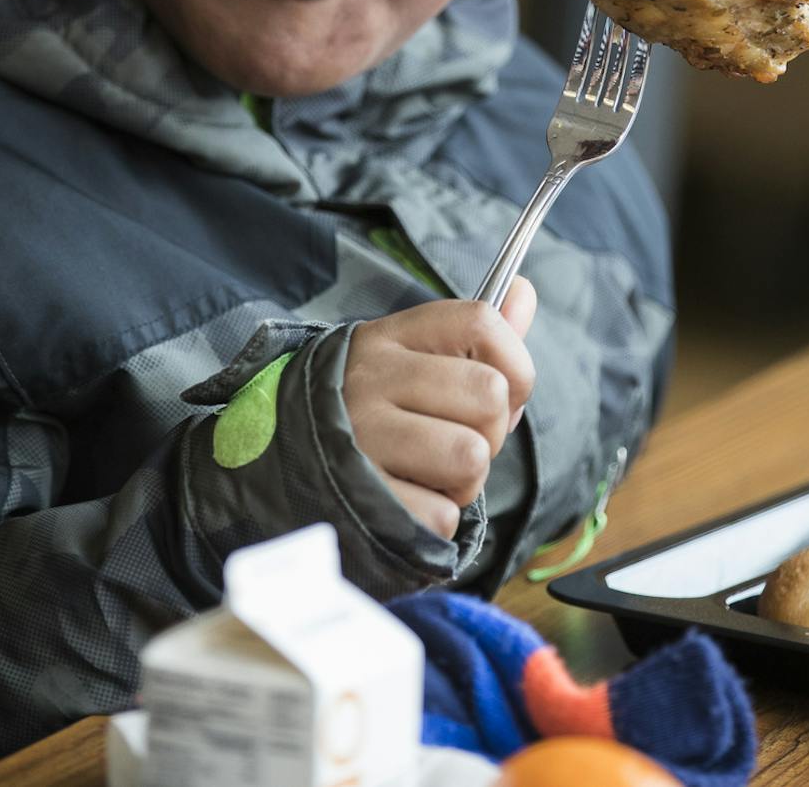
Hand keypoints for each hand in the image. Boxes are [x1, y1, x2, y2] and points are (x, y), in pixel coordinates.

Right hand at [342, 278, 537, 540]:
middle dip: (489, 432)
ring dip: (464, 481)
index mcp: (389, 337)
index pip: (480, 321)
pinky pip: (443, 514)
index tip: (498, 391)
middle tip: (453, 440)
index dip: (515, 363)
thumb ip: (477, 333)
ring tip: (428, 472)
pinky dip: (435, 517)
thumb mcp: (411, 359)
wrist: (282, 467)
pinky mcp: (362, 495)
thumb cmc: (371, 412)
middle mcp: (370, 378)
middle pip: (489, 395)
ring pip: (471, 456)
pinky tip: (405, 499)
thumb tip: (525, 291)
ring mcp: (360, 435)